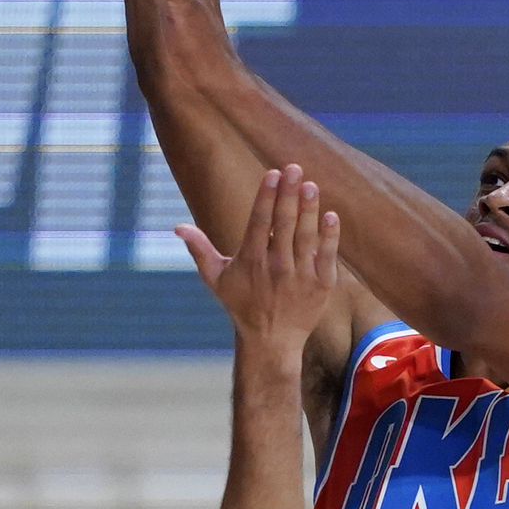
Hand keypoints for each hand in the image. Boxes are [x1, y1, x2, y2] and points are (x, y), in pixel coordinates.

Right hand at [182, 164, 339, 347]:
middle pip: (284, 223)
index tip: (273, 173)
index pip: (260, 221)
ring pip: (306, 236)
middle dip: (289, 194)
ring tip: (310, 185)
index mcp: (252, 260)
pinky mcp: (322, 285)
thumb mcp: (216, 279)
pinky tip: (331, 215)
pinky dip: (329, 237)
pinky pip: (327, 256)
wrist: (271, 340)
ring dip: (309, 209)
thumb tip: (178, 227)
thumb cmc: (241, 304)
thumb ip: (199, 250)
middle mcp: (276, 266)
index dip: (267, 196)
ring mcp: (301, 275)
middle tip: (295, 168)